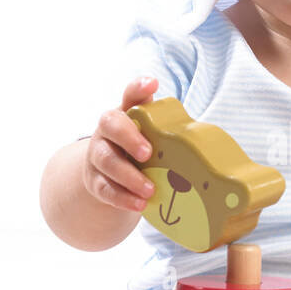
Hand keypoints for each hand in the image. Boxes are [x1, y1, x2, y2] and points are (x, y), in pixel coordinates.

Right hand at [81, 76, 159, 211]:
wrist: (105, 175)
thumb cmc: (134, 148)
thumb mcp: (148, 134)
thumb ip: (163, 124)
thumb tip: (195, 127)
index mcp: (124, 115)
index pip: (130, 96)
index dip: (138, 88)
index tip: (152, 85)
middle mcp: (106, 131)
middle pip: (110, 125)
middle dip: (129, 137)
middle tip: (148, 153)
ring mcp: (97, 155)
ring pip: (106, 161)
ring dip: (129, 176)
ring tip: (150, 190)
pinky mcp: (95, 180)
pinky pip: (104, 189)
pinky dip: (122, 198)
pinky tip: (140, 204)